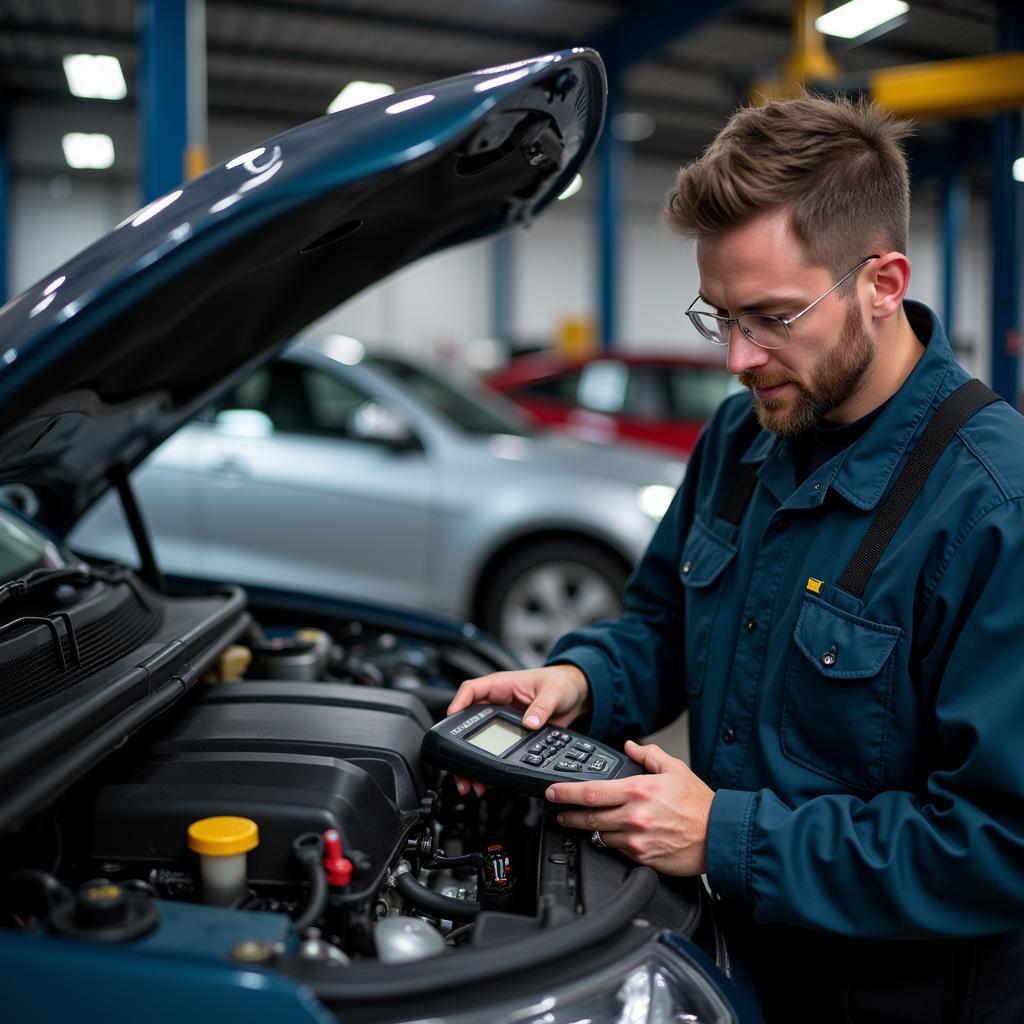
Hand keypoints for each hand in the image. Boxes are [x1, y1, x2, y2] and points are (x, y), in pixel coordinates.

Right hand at [447, 665, 590, 795]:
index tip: (452, 718)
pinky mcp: (512, 736)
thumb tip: (530, 722)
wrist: (575, 696)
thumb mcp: (554, 692)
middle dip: (459, 744)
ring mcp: (503, 721)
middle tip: (458, 765)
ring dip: (471, 762)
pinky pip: (494, 752)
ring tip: (470, 781)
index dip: (459, 703)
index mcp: (503, 685)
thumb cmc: (561, 684)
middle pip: (469, 722)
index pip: (472, 690)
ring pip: (479, 741)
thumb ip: (542, 707)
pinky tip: (486, 781)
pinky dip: (488, 768)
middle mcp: (498, 703)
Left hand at [546, 740, 713, 875]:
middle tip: (559, 811)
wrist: (718, 835)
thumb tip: (631, 746)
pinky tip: (609, 836)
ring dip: (588, 830)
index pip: (591, 791)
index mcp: (639, 790)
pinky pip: (616, 850)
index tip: (552, 792)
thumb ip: (649, 755)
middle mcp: (634, 816)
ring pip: (599, 835)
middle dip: (568, 814)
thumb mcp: (675, 769)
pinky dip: (610, 843)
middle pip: (588, 817)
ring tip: (582, 824)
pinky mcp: (642, 858)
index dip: (566, 793)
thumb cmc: (699, 804)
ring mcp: (637, 840)